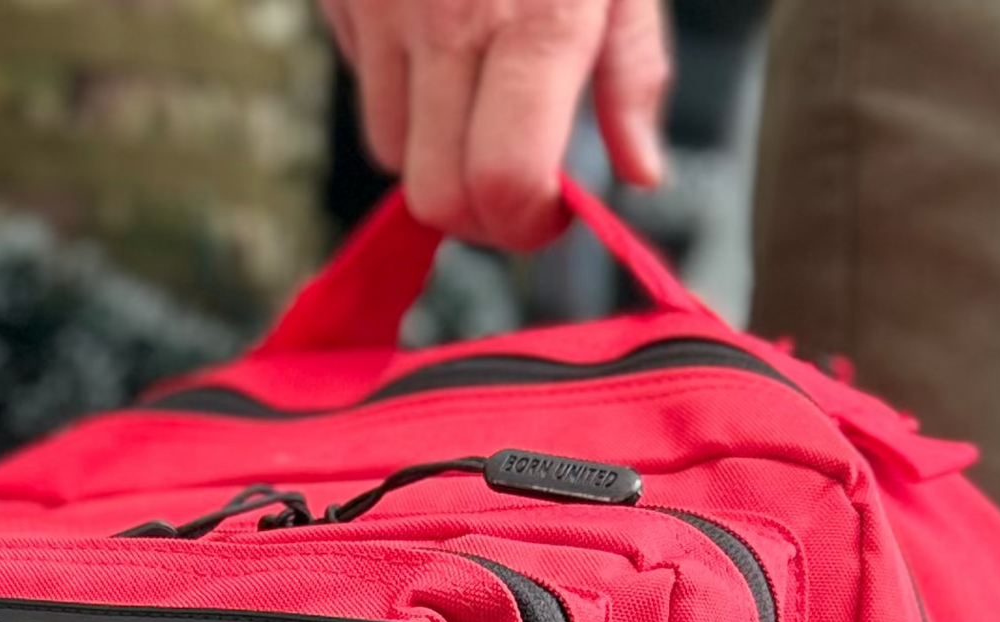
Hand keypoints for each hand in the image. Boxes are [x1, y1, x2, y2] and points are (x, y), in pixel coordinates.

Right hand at [320, 0, 670, 251]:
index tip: (550, 210)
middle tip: (511, 176)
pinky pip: (359, 79)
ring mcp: (383, 8)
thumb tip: (640, 173)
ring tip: (471, 92)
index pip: (504, 185)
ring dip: (428, 151)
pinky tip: (432, 35)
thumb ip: (634, 69)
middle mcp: (449, 20)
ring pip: (387, 152)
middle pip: (436, 196)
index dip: (526, 222)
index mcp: (536, 20)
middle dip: (475, 211)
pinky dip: (394, 82)